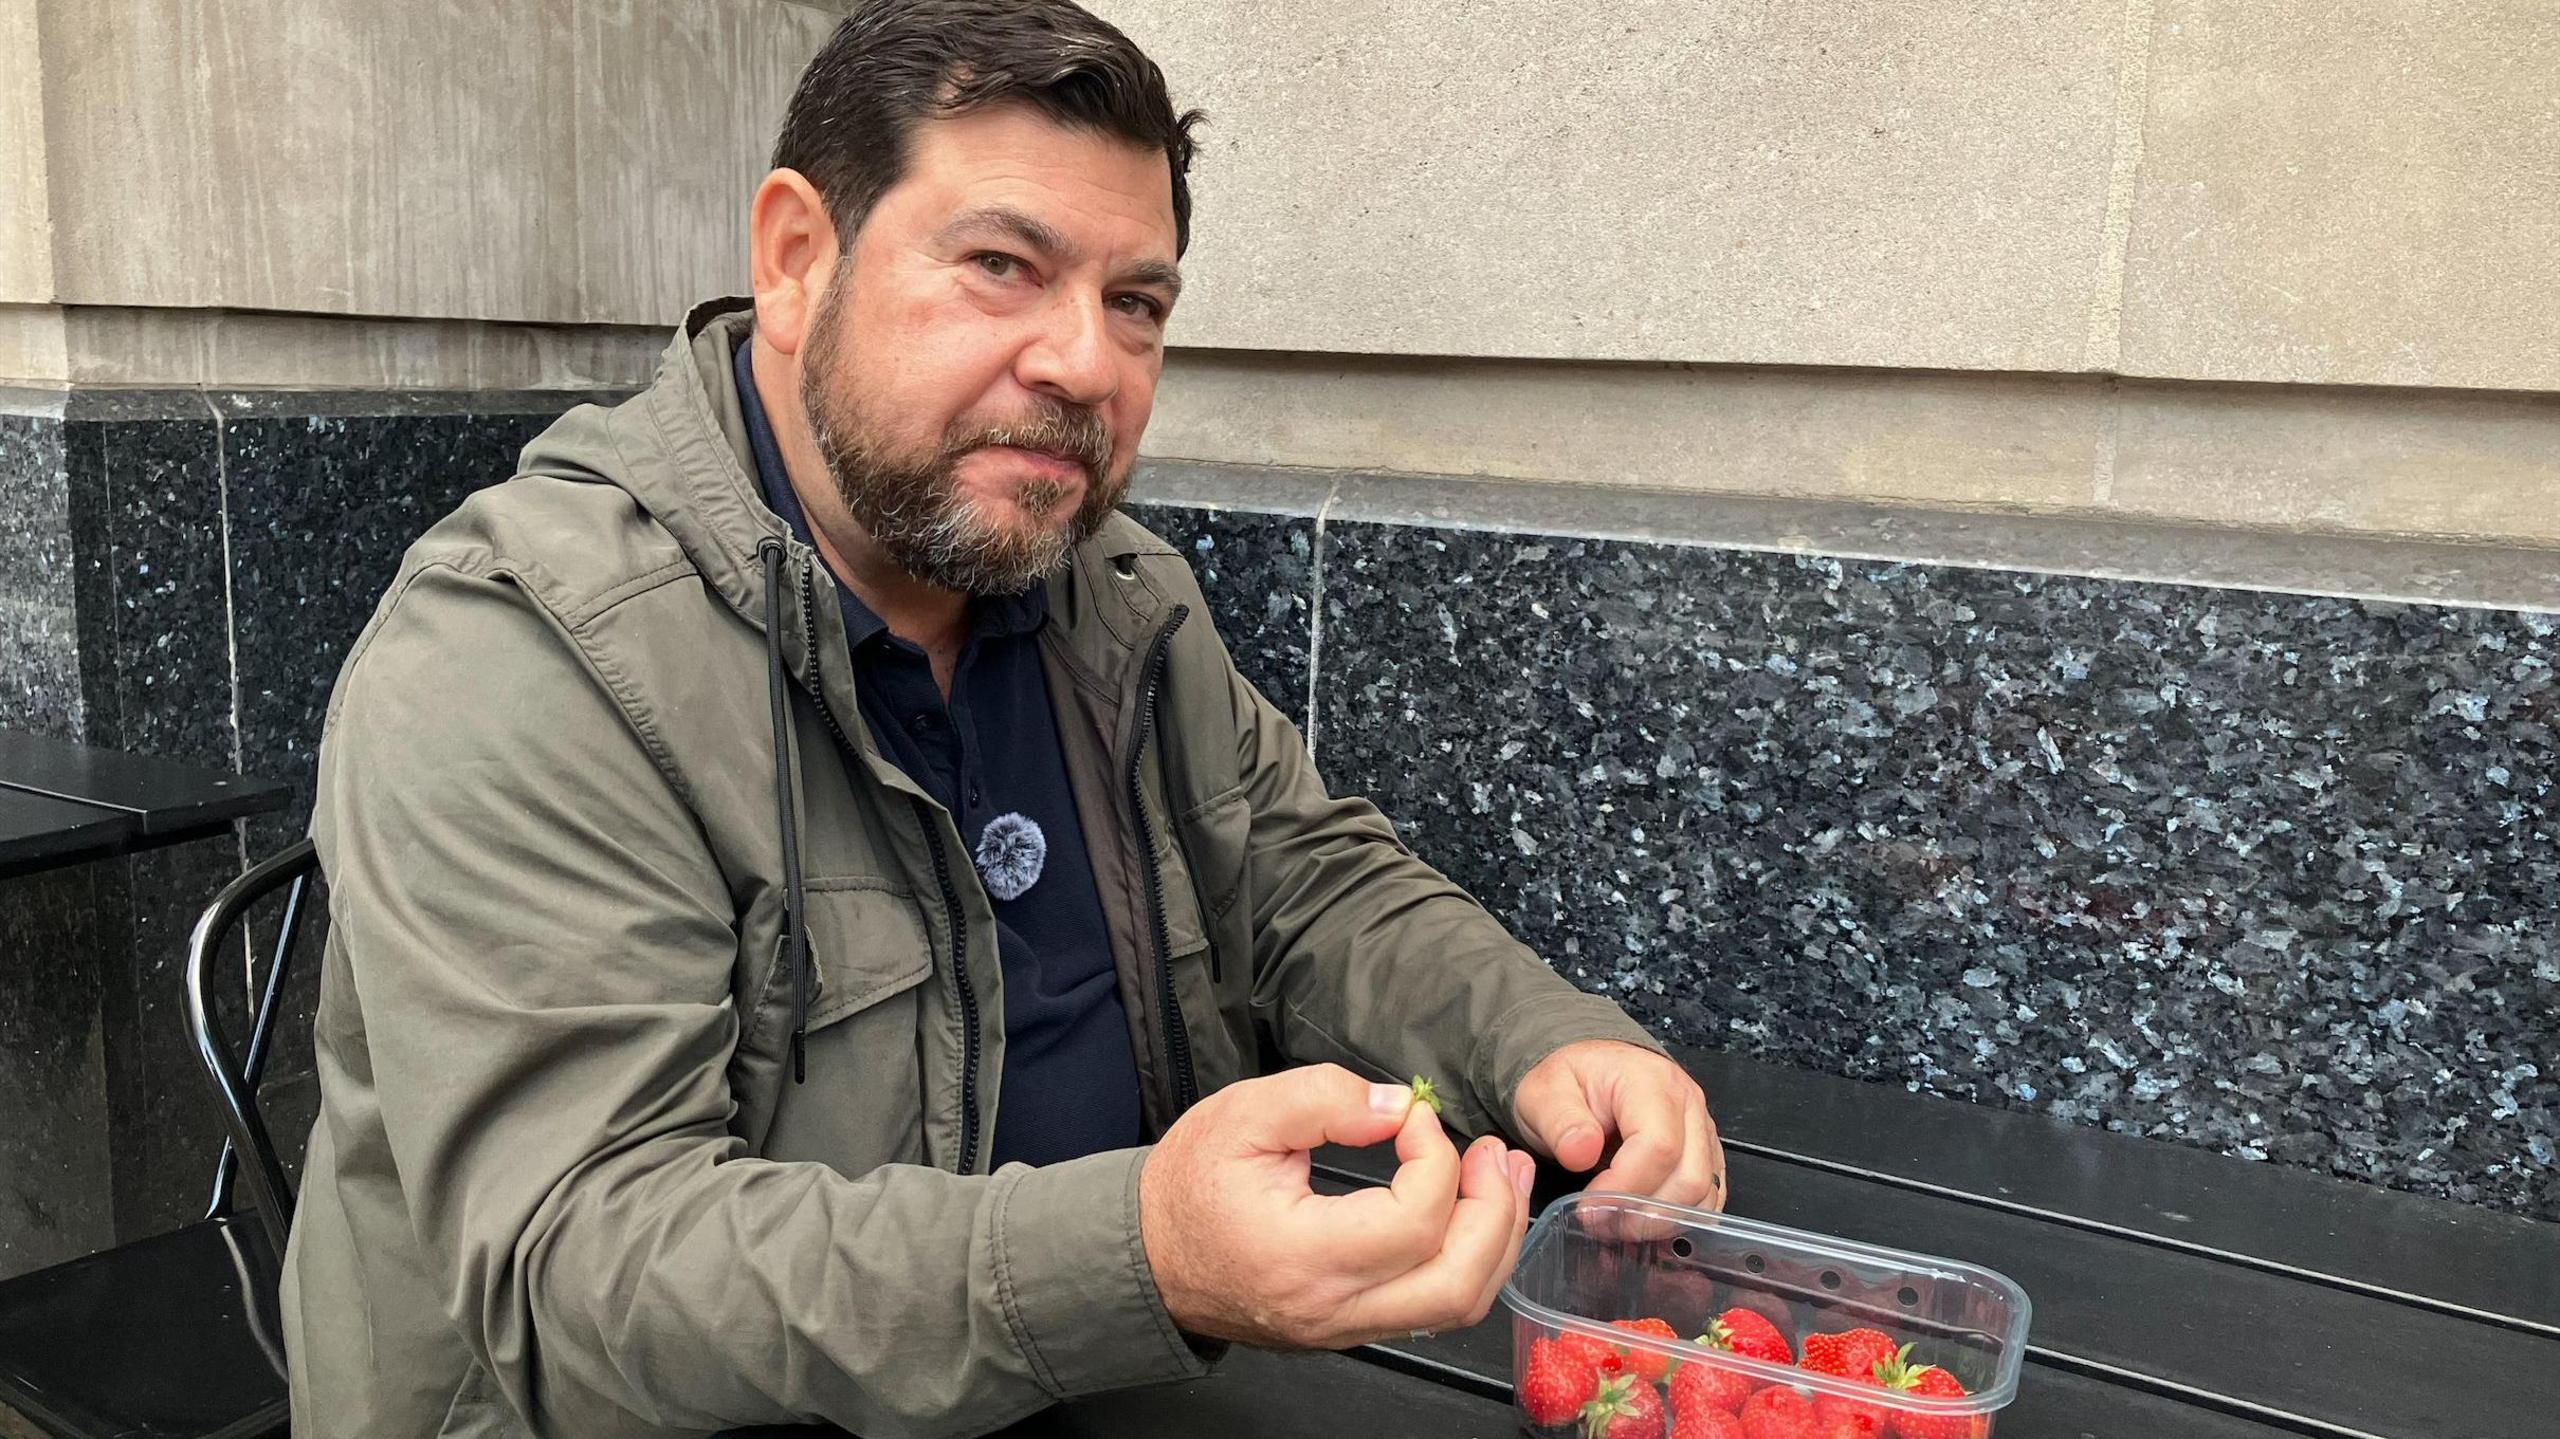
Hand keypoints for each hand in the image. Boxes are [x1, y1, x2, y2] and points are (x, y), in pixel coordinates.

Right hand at [1138, 1064, 1535, 1348]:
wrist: (1148, 1256)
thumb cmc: (1188, 1186)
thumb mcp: (1241, 1115)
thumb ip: (1323, 1099)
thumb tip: (1399, 1107)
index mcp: (1301, 1256)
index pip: (1411, 1222)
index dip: (1434, 1159)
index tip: (1414, 1117)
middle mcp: (1332, 1307)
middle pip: (1456, 1283)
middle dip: (1494, 1211)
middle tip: (1494, 1153)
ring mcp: (1346, 1327)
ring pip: (1456, 1307)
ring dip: (1495, 1240)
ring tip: (1502, 1178)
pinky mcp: (1353, 1326)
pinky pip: (1433, 1307)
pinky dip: (1469, 1259)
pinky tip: (1474, 1212)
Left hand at [1512, 1041, 1726, 1210]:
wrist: (1590, 1071)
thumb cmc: (1572, 1082)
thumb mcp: (1545, 1093)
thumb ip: (1560, 1121)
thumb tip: (1580, 1153)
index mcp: (1650, 1082)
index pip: (1658, 1147)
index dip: (1624, 1187)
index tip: (1588, 1206)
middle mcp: (1687, 1105)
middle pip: (1688, 1178)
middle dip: (1642, 1213)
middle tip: (1599, 1221)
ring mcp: (1702, 1131)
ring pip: (1702, 1195)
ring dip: (1658, 1221)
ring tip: (1614, 1222)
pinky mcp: (1706, 1155)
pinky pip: (1707, 1200)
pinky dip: (1674, 1220)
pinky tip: (1638, 1220)